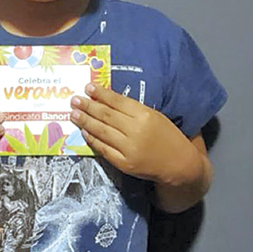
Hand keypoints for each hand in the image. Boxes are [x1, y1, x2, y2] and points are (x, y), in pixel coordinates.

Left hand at [70, 83, 201, 184]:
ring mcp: (129, 149)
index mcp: (145, 115)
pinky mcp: (124, 164)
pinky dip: (92, 139)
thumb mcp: (155, 116)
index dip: (101, 94)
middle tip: (74, 100)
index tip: (88, 87)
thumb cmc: (167, 136)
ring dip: (85, 121)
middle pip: (106, 116)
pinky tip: (84, 131)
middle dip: (88, 106)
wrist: (178, 164)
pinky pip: (104, 149)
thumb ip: (132, 109)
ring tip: (73, 113)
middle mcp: (136, 131)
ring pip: (102, 131)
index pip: (118, 102)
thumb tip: (106, 100)